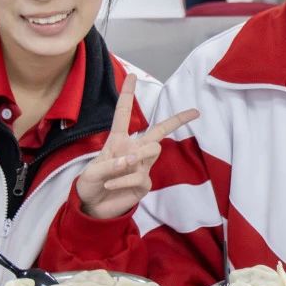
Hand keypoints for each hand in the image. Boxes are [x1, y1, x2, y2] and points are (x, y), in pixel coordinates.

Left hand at [75, 74, 199, 219]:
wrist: (92, 209)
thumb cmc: (90, 185)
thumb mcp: (91, 173)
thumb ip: (109, 165)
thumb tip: (131, 160)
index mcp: (118, 141)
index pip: (123, 114)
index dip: (127, 94)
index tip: (133, 76)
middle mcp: (133, 150)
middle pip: (159, 130)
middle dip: (177, 120)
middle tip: (195, 112)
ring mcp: (141, 167)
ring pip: (153, 149)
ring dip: (137, 156)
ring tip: (121, 167)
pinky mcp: (144, 184)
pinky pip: (140, 176)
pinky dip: (123, 180)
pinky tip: (111, 185)